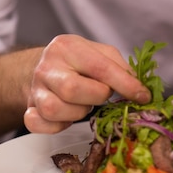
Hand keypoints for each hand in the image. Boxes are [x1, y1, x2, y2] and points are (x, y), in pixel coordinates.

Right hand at [24, 35, 150, 133]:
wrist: (42, 66)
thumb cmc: (76, 60)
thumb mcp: (98, 52)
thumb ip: (119, 66)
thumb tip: (139, 88)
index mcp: (67, 46)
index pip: (99, 66)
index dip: (125, 84)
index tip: (142, 96)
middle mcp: (47, 66)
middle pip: (72, 89)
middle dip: (96, 97)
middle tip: (102, 94)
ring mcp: (35, 88)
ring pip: (55, 109)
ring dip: (78, 112)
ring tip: (84, 103)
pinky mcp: (29, 108)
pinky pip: (39, 124)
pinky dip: (57, 125)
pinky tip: (67, 115)